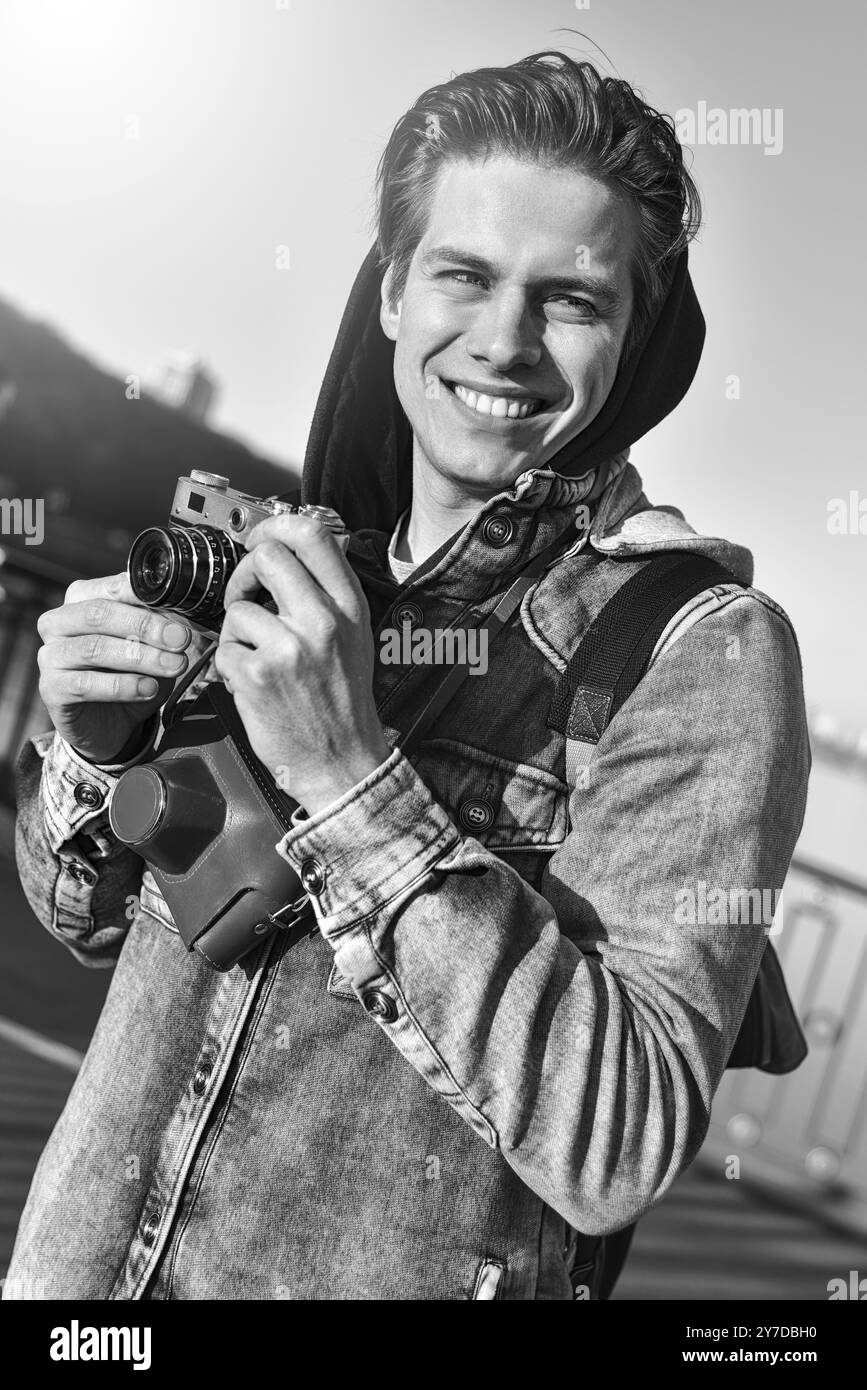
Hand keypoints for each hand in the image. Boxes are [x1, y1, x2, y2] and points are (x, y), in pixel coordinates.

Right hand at [36, 573, 195, 763]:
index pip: (111, 588)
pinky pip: (85, 684)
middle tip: (181, 640)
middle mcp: (58, 621)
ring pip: (94, 648)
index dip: (147, 598)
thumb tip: (184, 618)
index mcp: (82, 598)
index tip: (181, 612)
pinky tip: (149, 688)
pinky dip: (123, 686)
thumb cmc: (132, 673)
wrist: (112, 723)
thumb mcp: (153, 646)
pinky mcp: (51, 688)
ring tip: (174, 666)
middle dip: (145, 627)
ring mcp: (50, 655)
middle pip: (99, 614)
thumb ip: (162, 626)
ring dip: (140, 657)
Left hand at [214, 512, 390, 814]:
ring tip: (256, 660)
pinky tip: (251, 686)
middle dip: (245, 571)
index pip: (314, 535)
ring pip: (238, 607)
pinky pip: (224, 649)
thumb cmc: (342, 703)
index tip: (260, 539)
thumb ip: (328, 596)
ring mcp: (289, 647)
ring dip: (236, 634)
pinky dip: (229, 668)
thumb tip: (289, 552)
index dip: (276, 525)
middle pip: (268, 555)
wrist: (342, 762)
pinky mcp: (257, 675)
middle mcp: (323, 621)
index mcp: (349, 608)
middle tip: (245, 594)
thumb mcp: (354, 639)